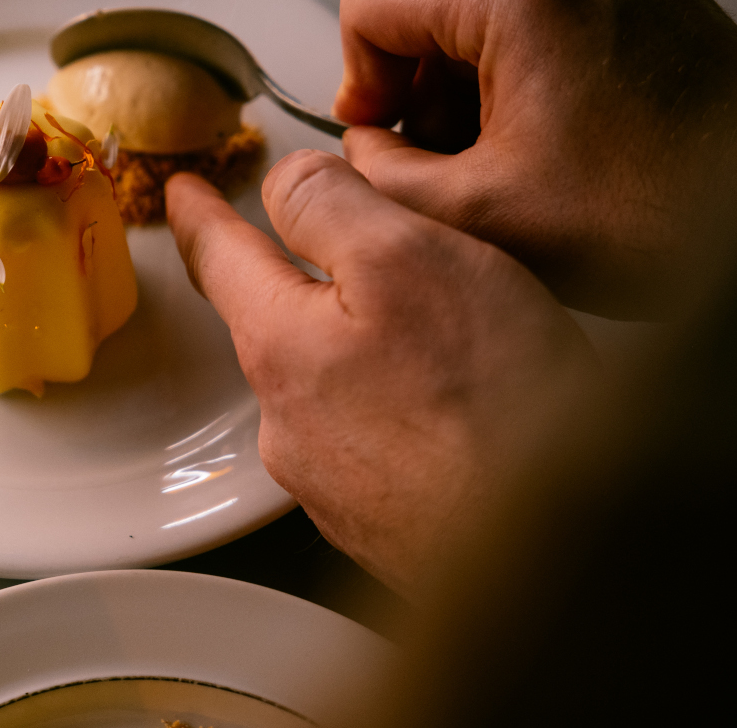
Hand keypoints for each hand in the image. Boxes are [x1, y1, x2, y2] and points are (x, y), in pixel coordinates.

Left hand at [166, 159, 595, 596]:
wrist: (554, 554)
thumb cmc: (487, 404)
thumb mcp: (406, 257)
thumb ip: (330, 206)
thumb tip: (285, 183)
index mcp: (279, 345)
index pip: (219, 258)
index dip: (201, 214)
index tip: (183, 195)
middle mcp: (289, 423)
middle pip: (277, 325)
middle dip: (302, 285)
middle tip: (343, 252)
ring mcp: (334, 483)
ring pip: (330, 387)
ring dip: (361, 352)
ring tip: (434, 334)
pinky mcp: (385, 525)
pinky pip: (378, 441)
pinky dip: (402, 410)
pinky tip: (457, 409)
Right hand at [335, 0, 736, 317]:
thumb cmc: (668, 220)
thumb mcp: (478, 217)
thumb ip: (380, 176)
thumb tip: (358, 152)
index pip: (374, 1)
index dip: (357, 78)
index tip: (378, 132)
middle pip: (438, 12)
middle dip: (426, 97)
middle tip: (445, 171)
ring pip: (497, 25)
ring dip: (479, 98)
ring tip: (509, 174)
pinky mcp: (659, 2)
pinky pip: (559, 31)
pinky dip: (536, 90)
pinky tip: (556, 158)